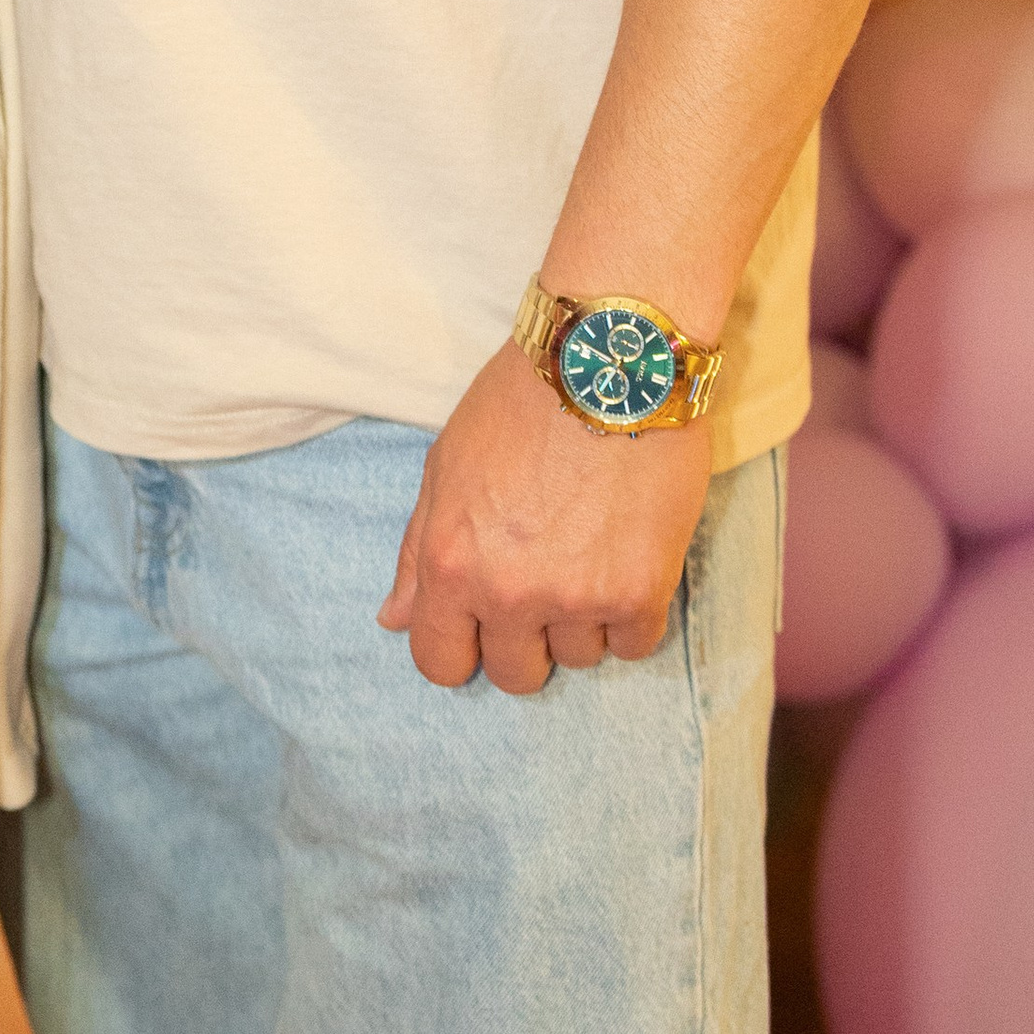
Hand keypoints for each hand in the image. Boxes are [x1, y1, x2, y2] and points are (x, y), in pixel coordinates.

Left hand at [376, 343, 710, 693]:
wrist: (610, 359)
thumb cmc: (521, 402)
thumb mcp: (446, 465)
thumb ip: (418, 550)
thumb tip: (394, 619)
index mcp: (449, 562)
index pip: (439, 661)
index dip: (460, 648)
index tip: (481, 627)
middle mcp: (506, 592)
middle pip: (514, 674)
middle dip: (525, 638)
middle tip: (545, 579)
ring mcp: (575, 597)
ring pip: (579, 657)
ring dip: (583, 617)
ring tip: (592, 545)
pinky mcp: (639, 592)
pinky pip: (633, 644)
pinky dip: (632, 612)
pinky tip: (628, 554)